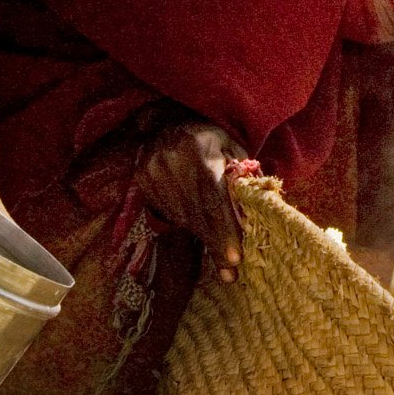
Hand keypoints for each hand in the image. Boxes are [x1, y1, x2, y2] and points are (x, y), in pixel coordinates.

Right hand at [137, 121, 246, 279]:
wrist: (169, 123)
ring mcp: (152, 172)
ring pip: (183, 218)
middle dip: (217, 243)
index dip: (224, 228)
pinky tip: (202, 232)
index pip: (212, 197)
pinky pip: (170, 214)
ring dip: (204, 239)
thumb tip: (250, 214)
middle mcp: (171, 161)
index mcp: (198, 148)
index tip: (235, 257)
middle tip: (231, 270)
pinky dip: (189, 226)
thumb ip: (242, 176)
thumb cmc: (211, 138)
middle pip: (197, 214)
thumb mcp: (232, 148)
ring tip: (223, 259)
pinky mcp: (143, 182)